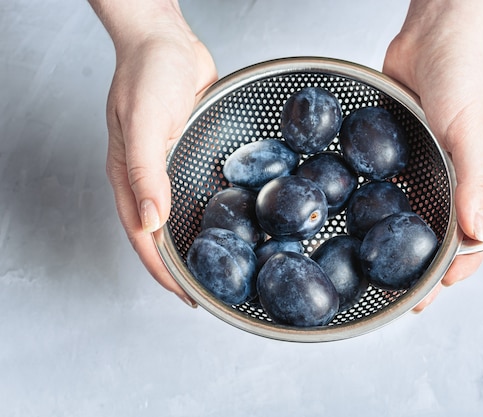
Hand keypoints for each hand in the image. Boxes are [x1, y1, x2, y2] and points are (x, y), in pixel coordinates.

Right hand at [91, 0, 217, 305]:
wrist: (167, 40)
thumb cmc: (148, 73)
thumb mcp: (144, 122)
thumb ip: (144, 173)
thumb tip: (150, 221)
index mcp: (128, 176)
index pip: (143, 236)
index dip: (162, 270)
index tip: (185, 295)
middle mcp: (148, 177)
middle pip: (160, 233)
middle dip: (180, 265)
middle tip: (207, 288)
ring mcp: (169, 166)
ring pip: (180, 215)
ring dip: (196, 240)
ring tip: (221, 264)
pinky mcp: (189, 152)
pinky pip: (198, 190)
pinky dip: (210, 210)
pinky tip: (230, 219)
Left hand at [383, 0, 482, 311]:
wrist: (431, 36)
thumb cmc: (463, 75)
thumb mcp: (471, 130)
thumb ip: (474, 181)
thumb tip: (476, 232)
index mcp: (482, 179)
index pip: (477, 235)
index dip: (460, 266)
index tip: (438, 289)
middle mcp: (454, 178)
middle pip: (440, 233)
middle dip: (422, 267)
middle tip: (401, 295)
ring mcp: (425, 167)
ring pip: (412, 215)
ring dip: (397, 242)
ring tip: (375, 268)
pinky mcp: (399, 154)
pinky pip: (389, 187)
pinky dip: (379, 208)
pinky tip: (360, 224)